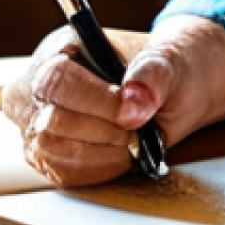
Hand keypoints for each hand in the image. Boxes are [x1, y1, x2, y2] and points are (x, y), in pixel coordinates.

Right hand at [2, 15, 224, 186]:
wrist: (184, 86)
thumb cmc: (177, 64)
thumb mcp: (175, 60)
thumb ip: (156, 72)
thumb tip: (140, 98)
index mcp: (62, 48)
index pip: (53, 79)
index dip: (93, 100)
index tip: (135, 111)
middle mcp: (40, 86)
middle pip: (45, 123)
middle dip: (101, 132)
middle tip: (140, 128)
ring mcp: (40, 123)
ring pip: (47, 154)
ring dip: (99, 153)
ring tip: (133, 138)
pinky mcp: (52, 155)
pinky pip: (59, 175)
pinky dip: (95, 171)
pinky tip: (122, 156)